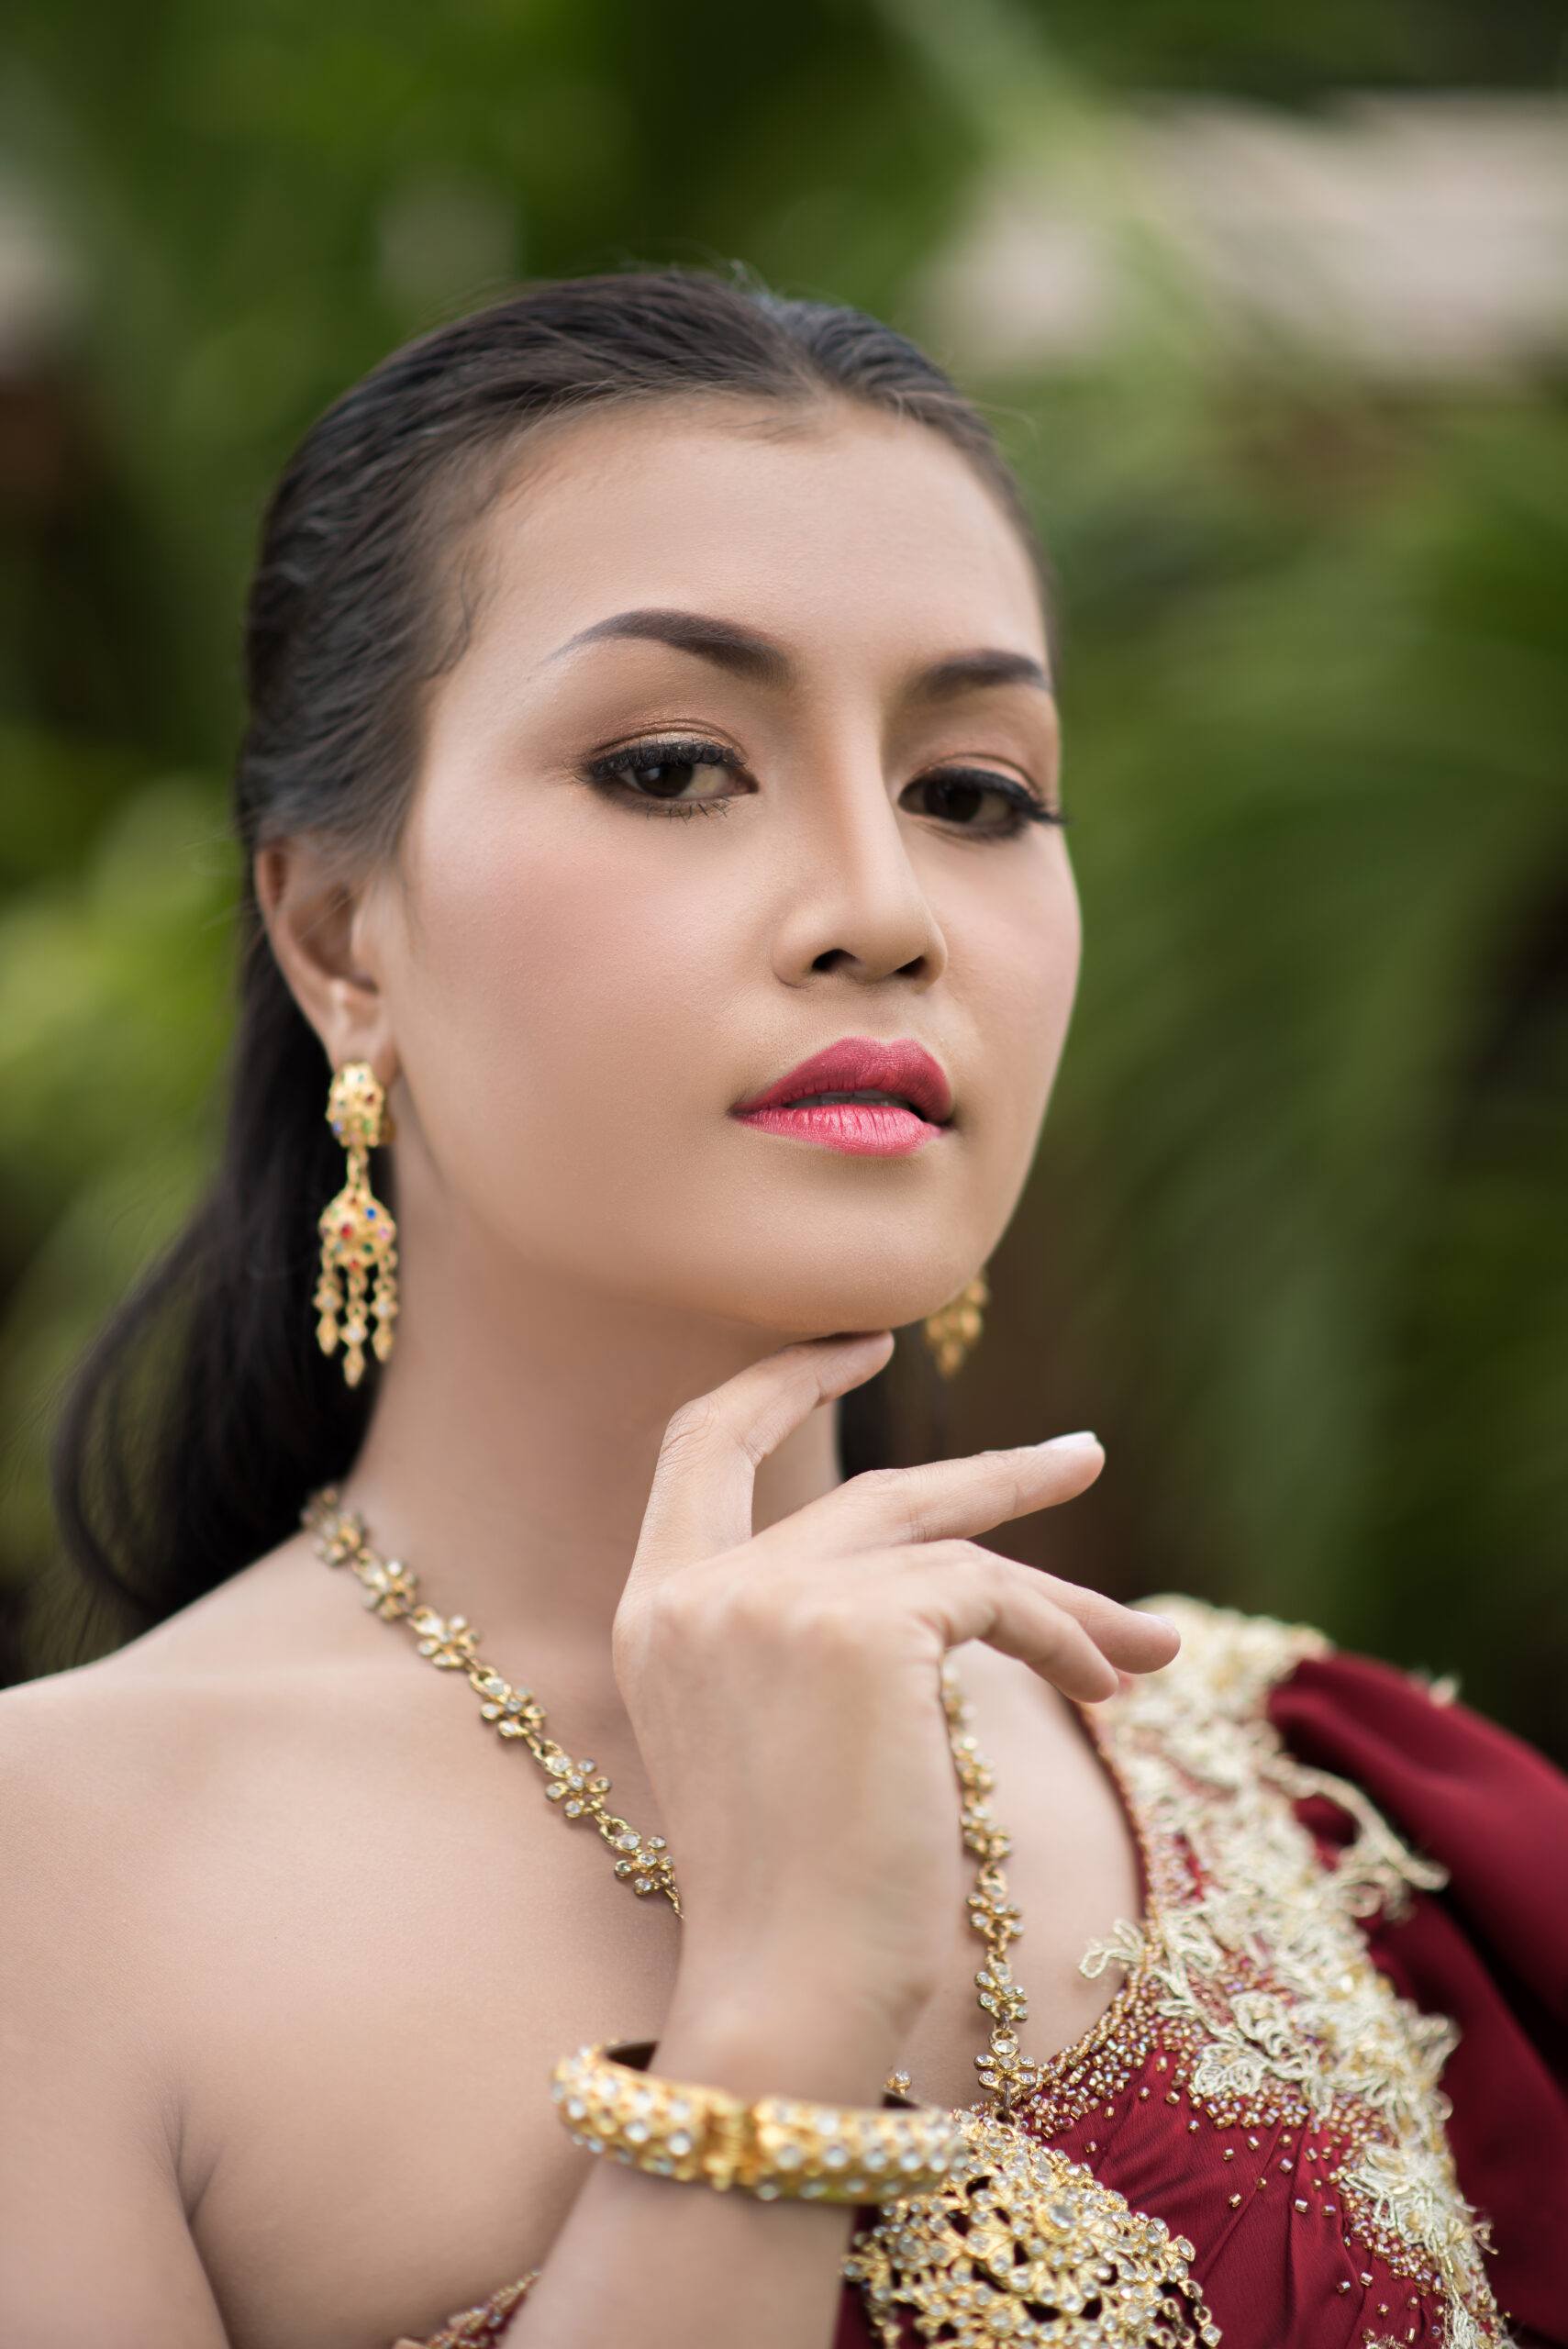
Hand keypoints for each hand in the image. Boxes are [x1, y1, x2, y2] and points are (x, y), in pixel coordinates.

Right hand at [613, 1333, 1177, 2101]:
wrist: (789, 1996)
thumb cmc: (795, 1903)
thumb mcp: (781, 1742)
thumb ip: (817, 1640)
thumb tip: (955, 1582)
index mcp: (654, 1612)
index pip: (701, 1446)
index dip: (780, 1383)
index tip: (859, 1345)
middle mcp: (698, 1589)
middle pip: (869, 1490)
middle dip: (993, 1476)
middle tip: (1080, 1455)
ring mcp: (771, 1597)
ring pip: (950, 1548)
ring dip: (1062, 1598)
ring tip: (1146, 1643)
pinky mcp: (860, 1625)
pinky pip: (994, 1598)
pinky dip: (1064, 1639)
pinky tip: (1109, 1696)